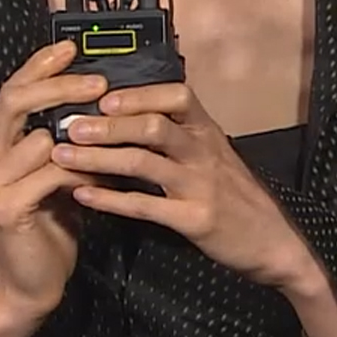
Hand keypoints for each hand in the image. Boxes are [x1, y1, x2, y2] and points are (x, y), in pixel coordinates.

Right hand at [0, 41, 108, 323]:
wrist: (31, 286)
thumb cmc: (50, 227)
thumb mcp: (55, 175)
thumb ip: (61, 141)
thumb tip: (97, 98)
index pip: (10, 91)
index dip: (38, 66)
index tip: (71, 48)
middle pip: (14, 102)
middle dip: (58, 86)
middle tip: (98, 81)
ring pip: (37, 139)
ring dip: (81, 138)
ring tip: (112, 137)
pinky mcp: (3, 209)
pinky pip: (49, 175)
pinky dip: (79, 172)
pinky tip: (101, 174)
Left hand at [49, 82, 316, 291]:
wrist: (274, 242)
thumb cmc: (236, 194)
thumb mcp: (215, 153)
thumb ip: (181, 132)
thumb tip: (133, 111)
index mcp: (207, 131)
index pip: (176, 95)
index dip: (138, 93)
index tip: (101, 94)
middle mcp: (204, 152)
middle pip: (153, 126)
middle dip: (107, 124)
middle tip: (68, 124)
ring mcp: (199, 186)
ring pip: (143, 163)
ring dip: (98, 157)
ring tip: (62, 155)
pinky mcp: (194, 220)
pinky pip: (145, 206)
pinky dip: (110, 199)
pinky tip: (83, 195)